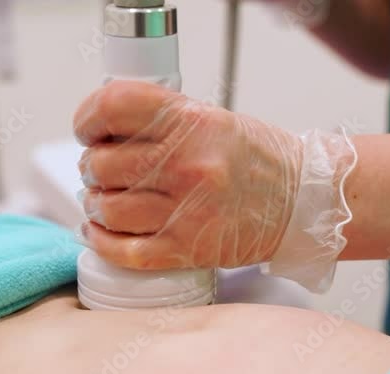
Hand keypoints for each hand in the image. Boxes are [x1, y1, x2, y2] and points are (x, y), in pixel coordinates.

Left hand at [72, 81, 355, 291]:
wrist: (302, 204)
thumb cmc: (257, 161)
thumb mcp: (213, 119)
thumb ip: (161, 120)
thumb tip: (104, 131)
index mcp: (193, 123)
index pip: (113, 107)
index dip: (88, 117)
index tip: (88, 128)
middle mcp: (188, 165)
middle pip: (103, 163)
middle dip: (93, 166)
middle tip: (101, 169)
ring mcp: (187, 210)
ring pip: (108, 208)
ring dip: (96, 204)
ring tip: (105, 200)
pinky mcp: (187, 248)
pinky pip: (124, 250)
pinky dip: (102, 241)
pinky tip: (101, 231)